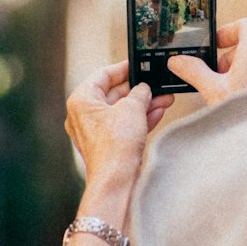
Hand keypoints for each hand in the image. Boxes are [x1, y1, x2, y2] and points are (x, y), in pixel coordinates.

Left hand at [65, 61, 172, 186]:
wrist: (116, 181)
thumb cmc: (115, 145)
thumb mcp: (132, 108)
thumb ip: (140, 93)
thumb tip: (144, 89)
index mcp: (81, 101)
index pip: (102, 75)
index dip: (123, 68)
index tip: (137, 64)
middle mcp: (84, 116)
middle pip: (114, 94)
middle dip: (139, 90)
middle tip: (157, 84)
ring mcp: (95, 133)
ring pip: (122, 112)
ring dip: (144, 105)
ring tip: (165, 98)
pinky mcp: (107, 147)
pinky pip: (124, 127)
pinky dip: (140, 120)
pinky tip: (159, 112)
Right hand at [168, 18, 246, 105]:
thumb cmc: (246, 114)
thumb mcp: (213, 91)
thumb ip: (194, 72)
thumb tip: (178, 62)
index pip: (246, 24)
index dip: (228, 31)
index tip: (217, 44)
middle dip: (230, 59)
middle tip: (218, 76)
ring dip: (240, 72)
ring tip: (228, 92)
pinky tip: (240, 100)